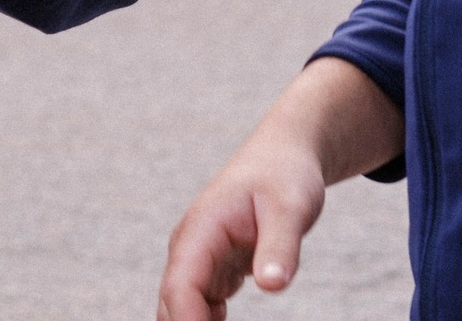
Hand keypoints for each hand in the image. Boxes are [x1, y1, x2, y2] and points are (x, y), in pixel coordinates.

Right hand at [157, 59, 403, 320]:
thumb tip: (271, 286)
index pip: (180, 288)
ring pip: (181, 311)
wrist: (283, 157)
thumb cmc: (285, 175)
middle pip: (172, 306)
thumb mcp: (290, 207)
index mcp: (200, 230)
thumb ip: (280, 246)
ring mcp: (199, 262)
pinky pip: (200, 311)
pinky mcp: (213, 272)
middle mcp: (190, 249)